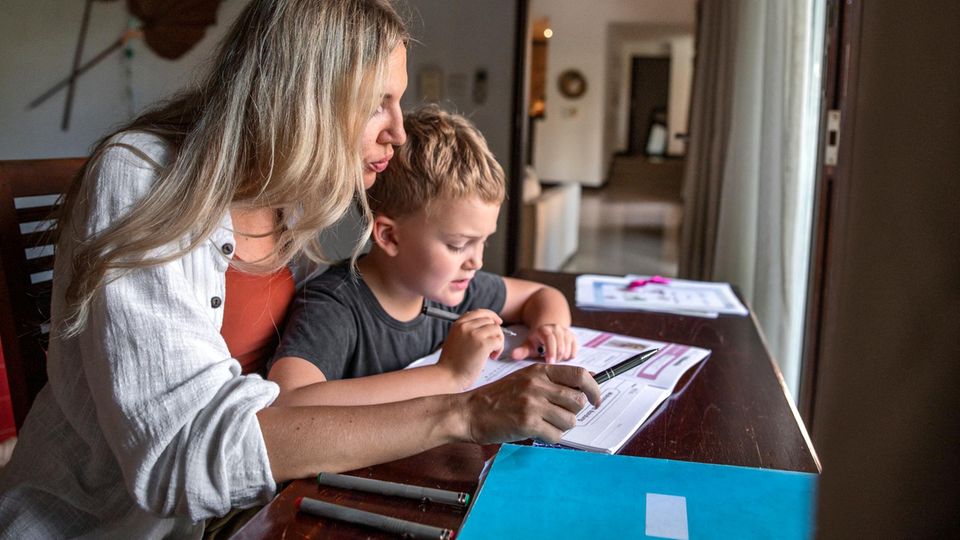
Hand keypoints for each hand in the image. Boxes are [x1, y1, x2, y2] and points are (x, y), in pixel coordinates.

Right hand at [437, 309, 504, 389]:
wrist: (448, 376)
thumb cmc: (453, 362)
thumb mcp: (456, 339)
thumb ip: (468, 330)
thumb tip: (488, 324)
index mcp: (458, 324)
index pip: (480, 312)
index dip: (491, 316)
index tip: (497, 323)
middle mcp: (466, 326)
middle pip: (490, 320)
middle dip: (496, 332)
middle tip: (493, 345)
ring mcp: (474, 334)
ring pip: (497, 329)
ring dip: (498, 341)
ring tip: (491, 353)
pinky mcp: (482, 344)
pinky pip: (499, 341)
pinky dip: (499, 350)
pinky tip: (491, 357)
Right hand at [461, 364, 601, 444]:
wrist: (469, 411)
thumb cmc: (496, 398)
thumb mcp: (524, 379)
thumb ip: (549, 381)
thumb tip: (582, 384)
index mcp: (539, 371)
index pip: (580, 375)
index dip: (594, 389)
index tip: (595, 400)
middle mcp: (538, 384)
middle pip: (578, 401)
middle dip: (573, 413)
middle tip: (560, 416)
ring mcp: (533, 403)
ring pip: (569, 420)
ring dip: (561, 427)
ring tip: (543, 424)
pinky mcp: (528, 423)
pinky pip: (555, 435)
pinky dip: (550, 438)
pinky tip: (536, 433)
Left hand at [511, 324, 577, 363]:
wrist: (548, 330)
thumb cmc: (537, 341)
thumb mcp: (528, 345)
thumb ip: (522, 351)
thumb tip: (513, 355)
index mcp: (544, 330)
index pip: (550, 340)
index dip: (551, 352)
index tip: (550, 363)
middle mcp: (557, 329)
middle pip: (561, 346)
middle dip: (556, 357)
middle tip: (551, 363)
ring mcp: (566, 332)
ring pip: (568, 348)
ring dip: (563, 357)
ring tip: (555, 358)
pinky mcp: (573, 336)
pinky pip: (575, 349)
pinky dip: (570, 356)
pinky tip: (563, 357)